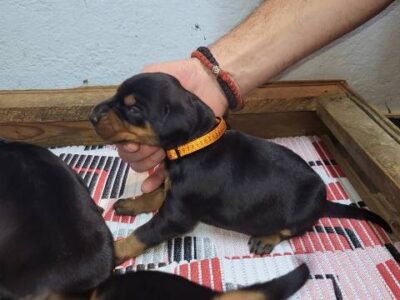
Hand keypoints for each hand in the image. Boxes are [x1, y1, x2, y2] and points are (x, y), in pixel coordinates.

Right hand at [117, 58, 227, 192]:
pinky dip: (153, 180)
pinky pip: (163, 172)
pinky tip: (148, 186)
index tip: (132, 141)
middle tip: (147, 145)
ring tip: (159, 153)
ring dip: (145, 163)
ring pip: (142, 164)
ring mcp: (163, 145)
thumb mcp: (151, 76)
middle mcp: (148, 134)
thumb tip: (116, 104)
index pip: (121, 137)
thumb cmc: (180, 76)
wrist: (209, 82)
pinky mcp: (179, 153)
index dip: (122, 142)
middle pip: (129, 154)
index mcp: (139, 119)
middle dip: (135, 153)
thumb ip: (132, 89)